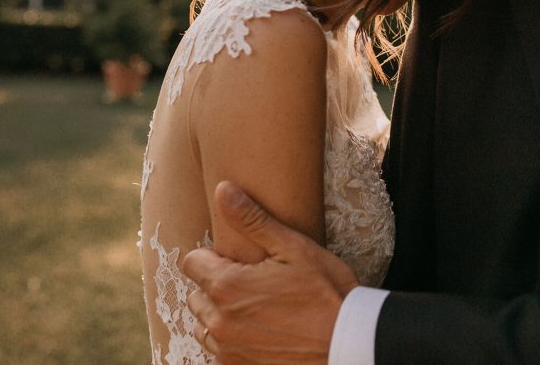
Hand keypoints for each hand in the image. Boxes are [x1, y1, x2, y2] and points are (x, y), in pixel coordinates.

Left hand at [183, 181, 359, 363]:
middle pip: (196, 294)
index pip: (191, 262)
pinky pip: (220, 351)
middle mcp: (219, 321)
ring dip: (222, 314)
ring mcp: (227, 350)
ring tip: (258, 308)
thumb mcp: (293, 248)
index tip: (239, 259)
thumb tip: (222, 190)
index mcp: (226, 286)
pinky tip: (263, 331)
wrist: (348, 342)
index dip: (214, 256)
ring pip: (205, 325)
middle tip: (254, 282)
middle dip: (217, 285)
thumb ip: (252, 220)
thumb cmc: (326, 293)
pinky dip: (235, 340)